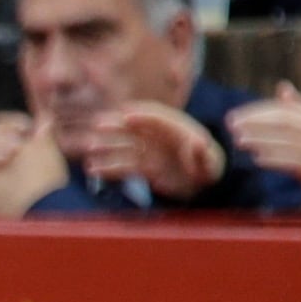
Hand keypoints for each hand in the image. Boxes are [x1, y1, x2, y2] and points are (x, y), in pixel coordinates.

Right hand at [80, 100, 225, 197]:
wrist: (205, 187)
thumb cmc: (210, 171)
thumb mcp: (211, 163)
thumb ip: (203, 154)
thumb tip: (198, 142)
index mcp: (178, 129)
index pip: (157, 118)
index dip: (142, 115)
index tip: (125, 115)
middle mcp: (160, 137)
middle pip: (135, 127)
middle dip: (116, 125)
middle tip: (97, 124)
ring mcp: (150, 152)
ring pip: (124, 146)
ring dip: (107, 146)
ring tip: (90, 148)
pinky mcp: (144, 168)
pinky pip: (123, 166)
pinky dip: (109, 167)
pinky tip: (94, 169)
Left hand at [224, 83, 300, 196]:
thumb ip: (298, 108)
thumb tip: (283, 86)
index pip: (285, 110)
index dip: (259, 111)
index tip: (236, 114)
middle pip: (284, 123)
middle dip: (256, 123)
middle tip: (232, 125)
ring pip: (286, 142)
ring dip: (260, 141)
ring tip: (239, 141)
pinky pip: (292, 162)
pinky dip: (274, 159)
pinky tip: (257, 159)